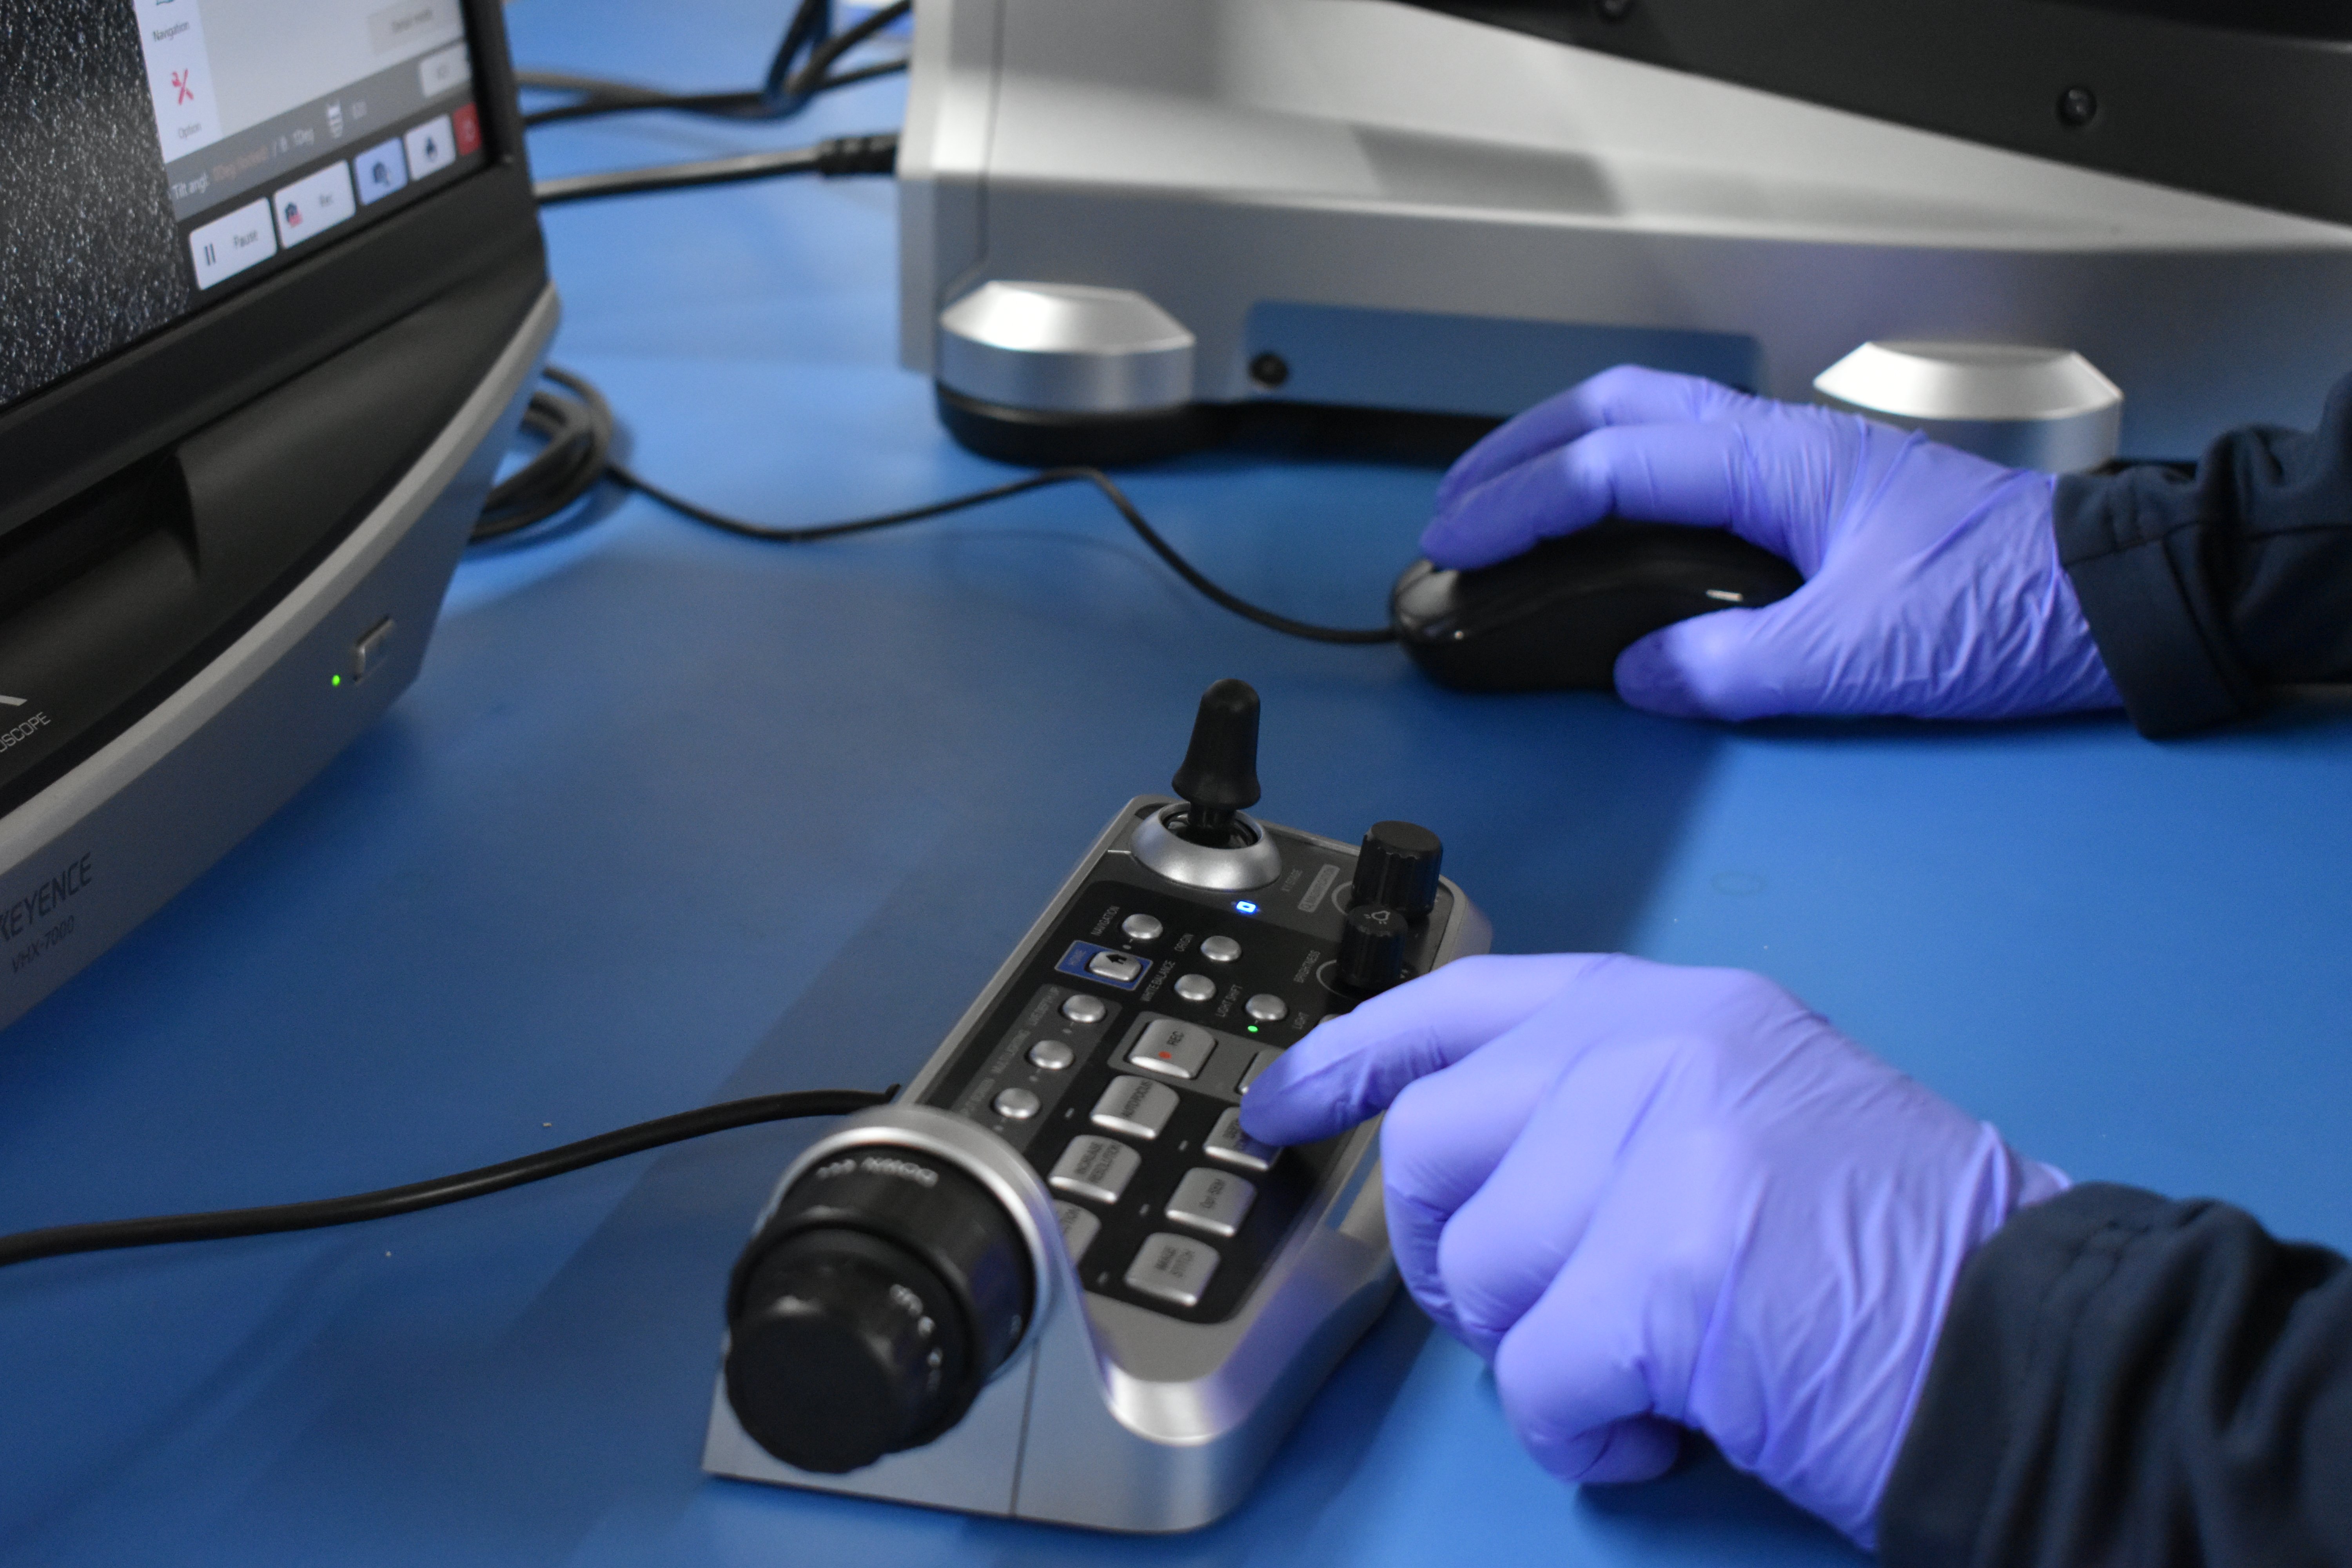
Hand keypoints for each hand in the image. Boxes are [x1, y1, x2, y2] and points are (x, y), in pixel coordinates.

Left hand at [1240, 953, 2066, 1543]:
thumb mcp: (1744, 1114)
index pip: (1459, 1003)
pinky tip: (1669, 1427)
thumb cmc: (1889, 1251)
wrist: (2044, 1340)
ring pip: (1477, 1276)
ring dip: (1539, 1357)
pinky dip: (1586, 1435)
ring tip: (1645, 1369)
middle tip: (1531, 1309)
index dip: (1348, 1056)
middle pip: (1433, 1149)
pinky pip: (1534, 1385)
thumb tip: (1472, 1175)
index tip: (1278, 1102)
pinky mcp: (1665, 1278)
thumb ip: (1605, 1109)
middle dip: (1450, 1255)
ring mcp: (1661, 1155)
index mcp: (1673, 1009)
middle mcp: (1656, 1055)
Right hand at [1424, 366, 2120, 722]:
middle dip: (1520, 452)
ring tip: (1506, 506)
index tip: (1454, 541)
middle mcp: (1782, 444)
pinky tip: (1604, 530)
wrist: (2116, 599)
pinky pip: (1689, 465)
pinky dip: (1620, 483)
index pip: (1613, 464)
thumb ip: (1733, 669)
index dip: (1518, 502)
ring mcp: (1800, 464)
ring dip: (1565, 456)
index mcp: (1780, 463)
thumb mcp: (1861, 655)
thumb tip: (1640, 676)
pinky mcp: (1818, 498)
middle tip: (1454, 506)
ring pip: (1651, 425)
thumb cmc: (2011, 609)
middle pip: (1617, 408)